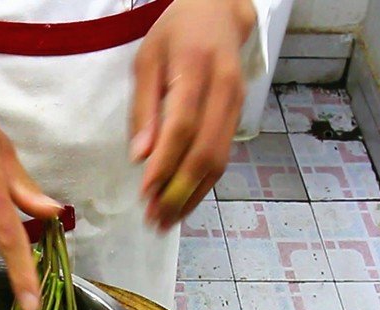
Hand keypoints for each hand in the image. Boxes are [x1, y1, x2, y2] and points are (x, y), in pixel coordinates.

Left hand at [130, 0, 255, 229]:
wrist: (220, 12)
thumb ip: (143, 108)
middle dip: (179, 191)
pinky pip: (222, 157)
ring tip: (166, 220)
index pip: (182, 126)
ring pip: (218, 160)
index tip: (146, 192)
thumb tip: (140, 156)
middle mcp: (223, 89)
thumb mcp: (147, 60)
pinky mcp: (239, 117)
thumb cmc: (176, 35)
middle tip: (155, 218)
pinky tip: (182, 201)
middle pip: (205, 151)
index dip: (165, 163)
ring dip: (191, 195)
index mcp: (196, 69)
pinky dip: (202, 184)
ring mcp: (236, 105)